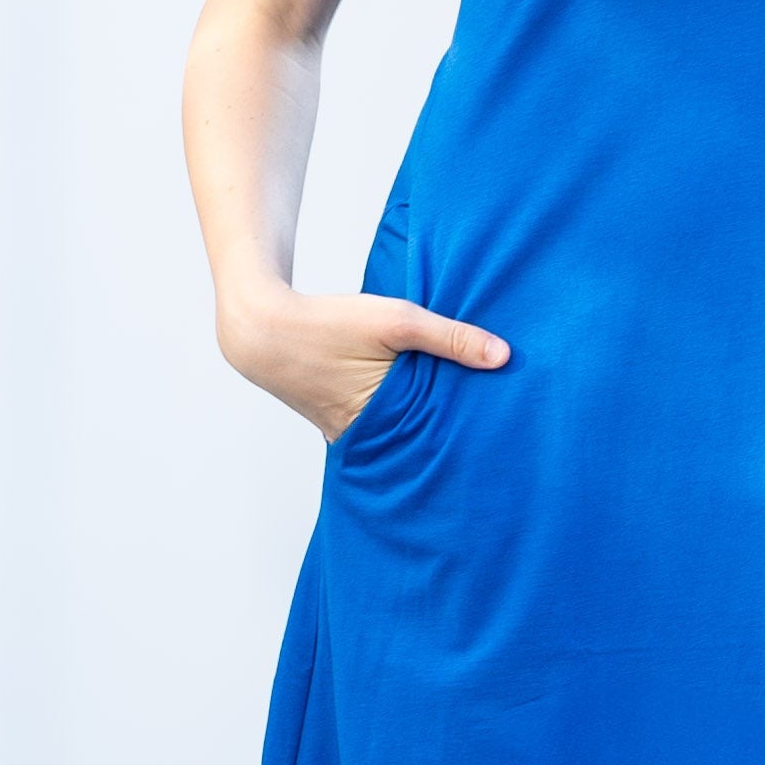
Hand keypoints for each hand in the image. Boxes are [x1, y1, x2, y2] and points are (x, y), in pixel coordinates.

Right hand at [220, 284, 510, 440]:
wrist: (261, 328)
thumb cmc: (326, 323)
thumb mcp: (395, 321)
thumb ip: (449, 337)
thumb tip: (504, 356)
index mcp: (380, 422)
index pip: (437, 441)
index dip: (466, 439)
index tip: (500, 442)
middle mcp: (363, 438)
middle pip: (419, 442)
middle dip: (448, 438)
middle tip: (491, 440)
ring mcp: (347, 433)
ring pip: (398, 434)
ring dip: (422, 426)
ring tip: (463, 423)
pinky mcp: (338, 421)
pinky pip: (377, 426)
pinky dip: (398, 418)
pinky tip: (418, 408)